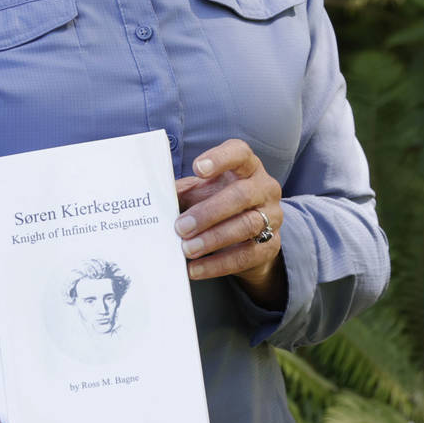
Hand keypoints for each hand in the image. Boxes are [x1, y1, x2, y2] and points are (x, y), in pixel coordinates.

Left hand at [174, 138, 286, 308]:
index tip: (198, 168)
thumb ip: (181, 192)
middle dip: (209, 212)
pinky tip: (196, 269)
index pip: (240, 153)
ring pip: (246, 225)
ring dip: (213, 239)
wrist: (249, 237)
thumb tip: (151, 201)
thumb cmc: (219, 203)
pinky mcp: (271, 246)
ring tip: (187, 249)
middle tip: (181, 227)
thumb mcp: (201, 192)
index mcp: (247, 167)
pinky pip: (246, 256)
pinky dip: (218, 264)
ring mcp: (272, 217)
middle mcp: (265, 188)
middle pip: (242, 195)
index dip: (221, 159)